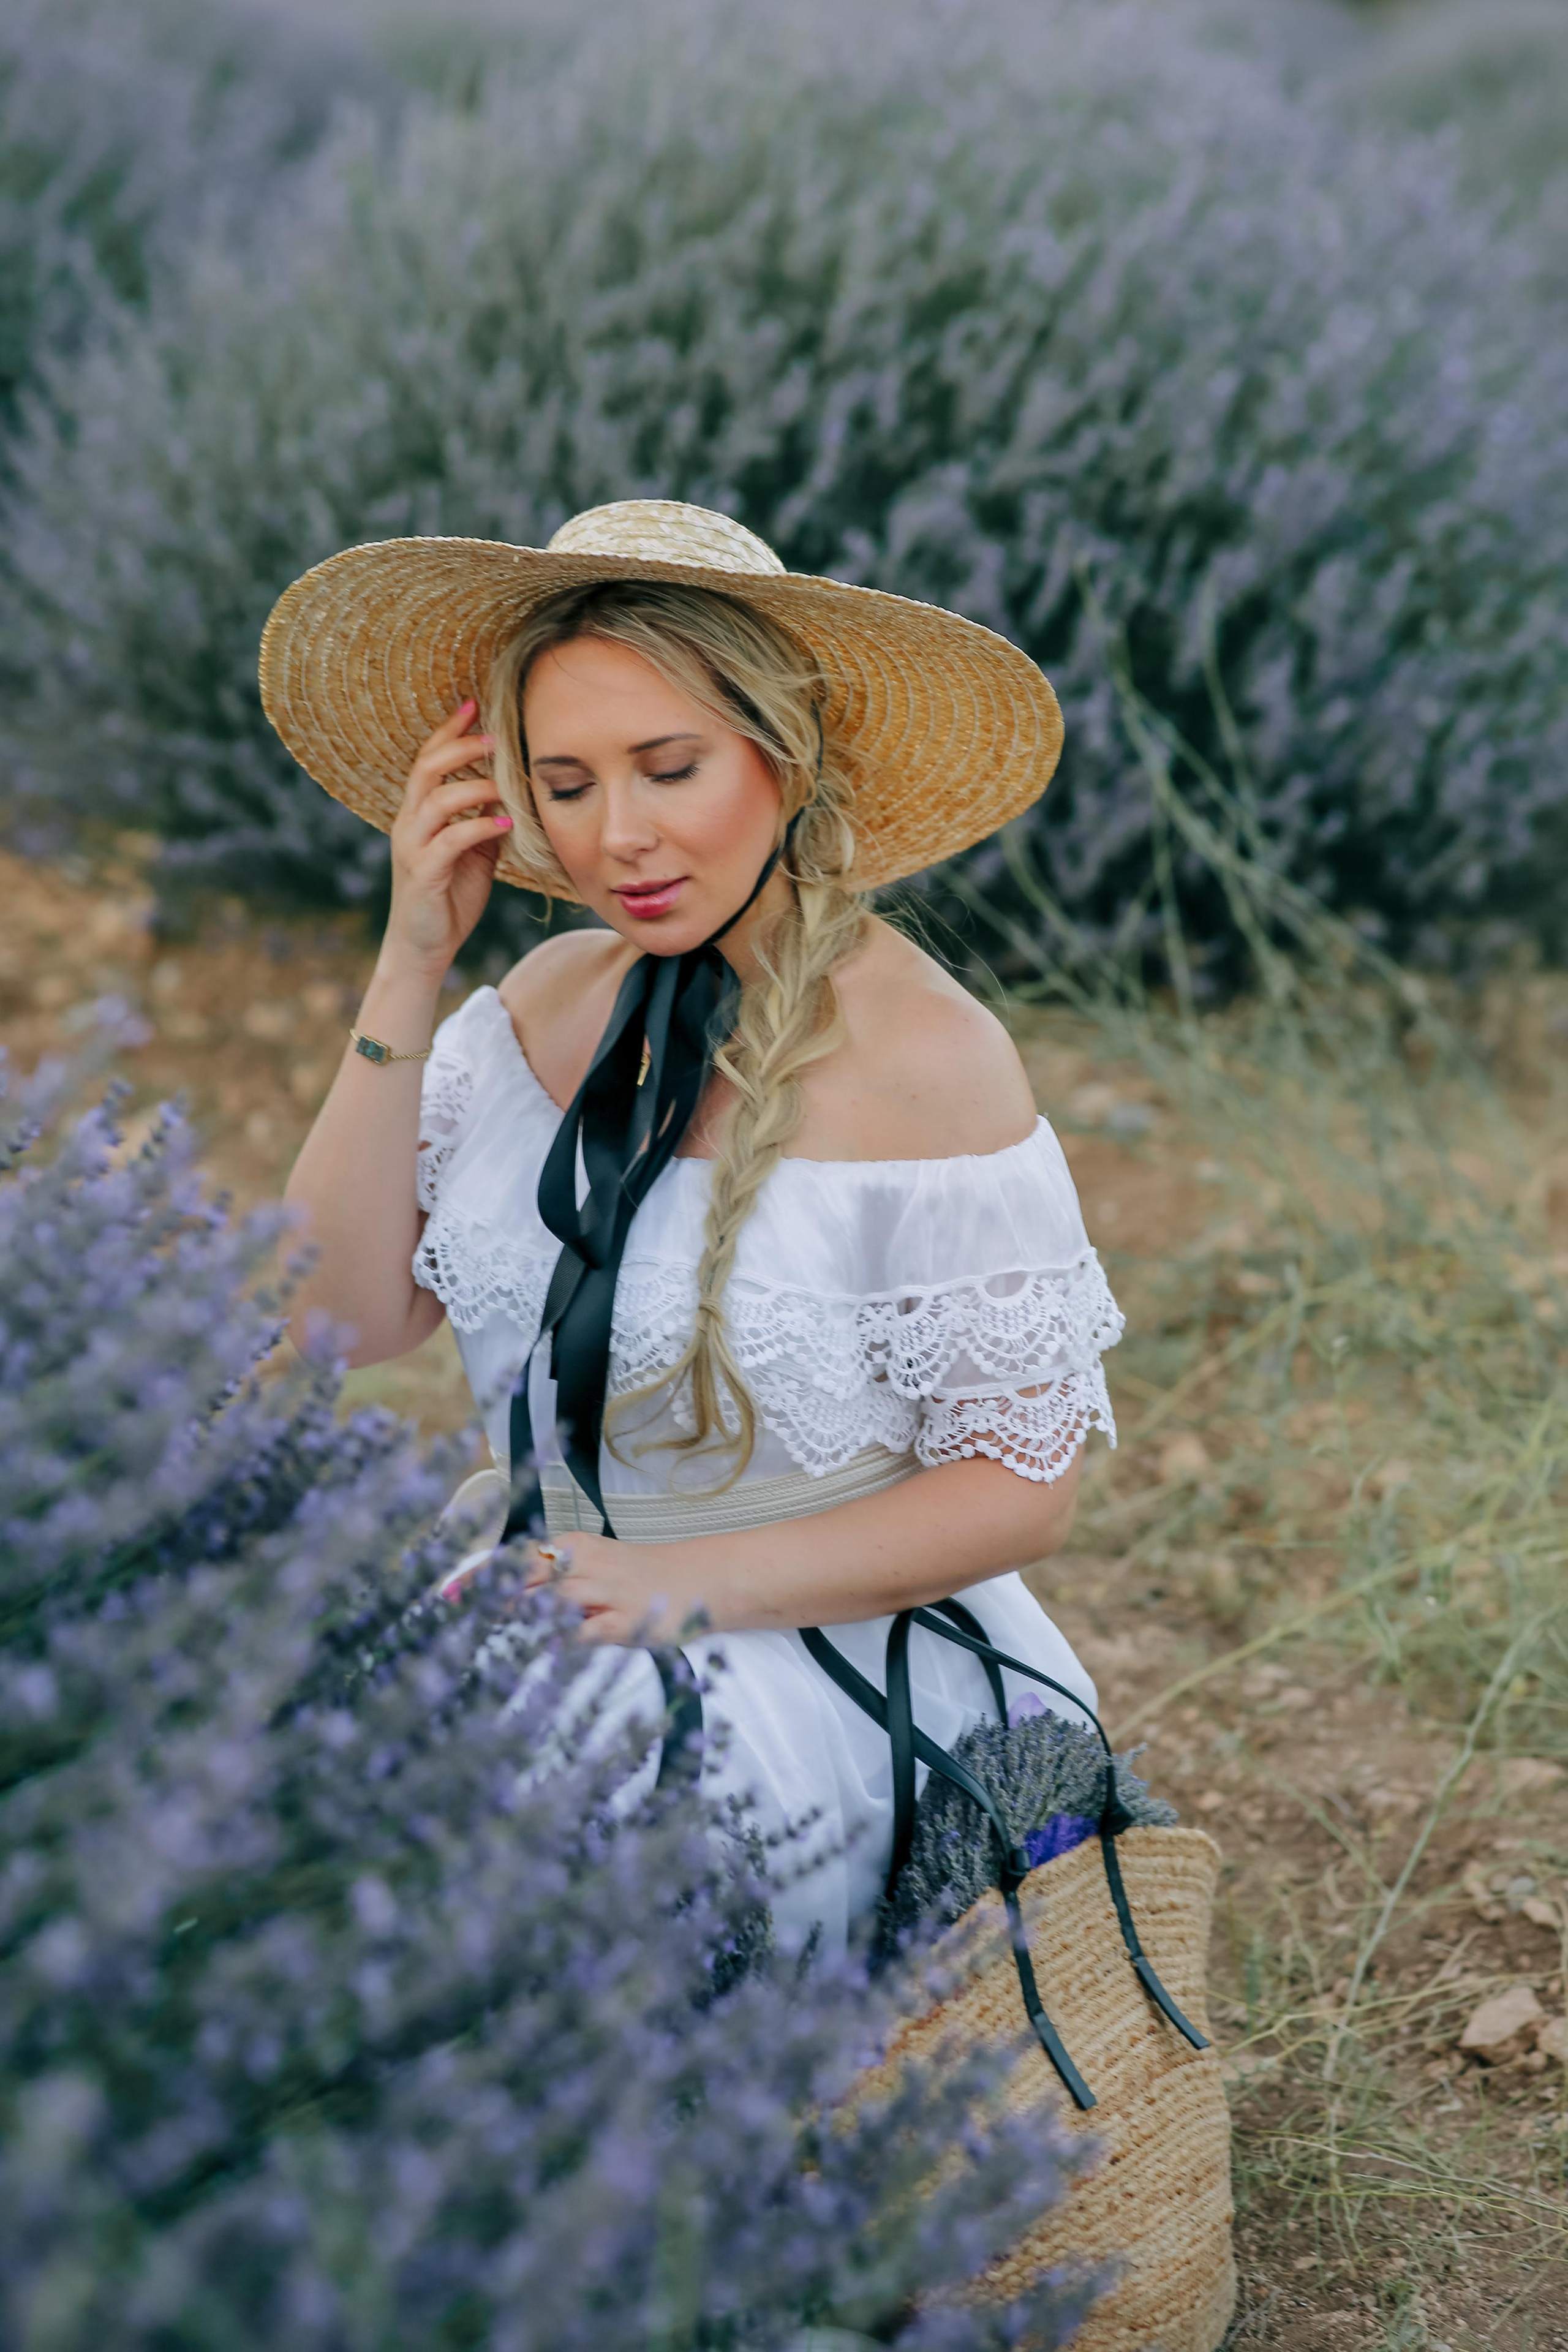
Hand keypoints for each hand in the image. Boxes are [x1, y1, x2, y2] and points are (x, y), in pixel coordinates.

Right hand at [380, 701, 513, 981]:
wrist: (423, 947)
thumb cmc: (448, 897)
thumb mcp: (473, 852)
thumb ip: (484, 820)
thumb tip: (512, 792)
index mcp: (418, 813)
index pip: (428, 759)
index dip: (449, 730)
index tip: (474, 703)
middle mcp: (408, 823)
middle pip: (427, 769)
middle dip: (461, 747)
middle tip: (495, 735)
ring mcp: (412, 847)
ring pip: (437, 800)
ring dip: (475, 786)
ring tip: (506, 782)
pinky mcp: (424, 874)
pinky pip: (450, 841)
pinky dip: (478, 827)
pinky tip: (504, 824)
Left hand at [433, 1532, 705, 1644]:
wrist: (697, 1580)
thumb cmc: (634, 1577)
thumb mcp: (590, 1566)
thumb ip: (548, 1578)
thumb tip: (495, 1593)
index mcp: (571, 1547)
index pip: (514, 1558)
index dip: (477, 1577)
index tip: (443, 1595)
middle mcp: (584, 1565)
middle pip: (523, 1578)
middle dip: (487, 1598)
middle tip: (454, 1616)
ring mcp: (604, 1594)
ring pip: (550, 1603)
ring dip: (516, 1619)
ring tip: (486, 1634)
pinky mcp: (624, 1622)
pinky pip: (585, 1632)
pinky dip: (562, 1640)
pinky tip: (542, 1648)